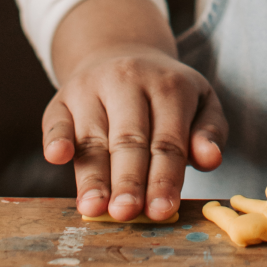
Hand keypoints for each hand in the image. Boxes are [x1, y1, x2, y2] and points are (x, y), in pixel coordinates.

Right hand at [43, 0, 226, 221]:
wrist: (122, 53)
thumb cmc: (167, 93)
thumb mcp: (201, 102)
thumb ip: (210, 130)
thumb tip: (210, 159)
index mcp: (168, 85)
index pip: (167, 138)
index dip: (165, 176)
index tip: (162, 210)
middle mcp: (128, 82)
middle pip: (129, 139)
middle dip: (128, 179)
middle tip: (127, 213)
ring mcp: (91, 89)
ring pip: (92, 138)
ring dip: (92, 175)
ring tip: (94, 209)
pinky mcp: (61, 99)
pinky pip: (56, 120)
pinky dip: (55, 138)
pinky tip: (57, 157)